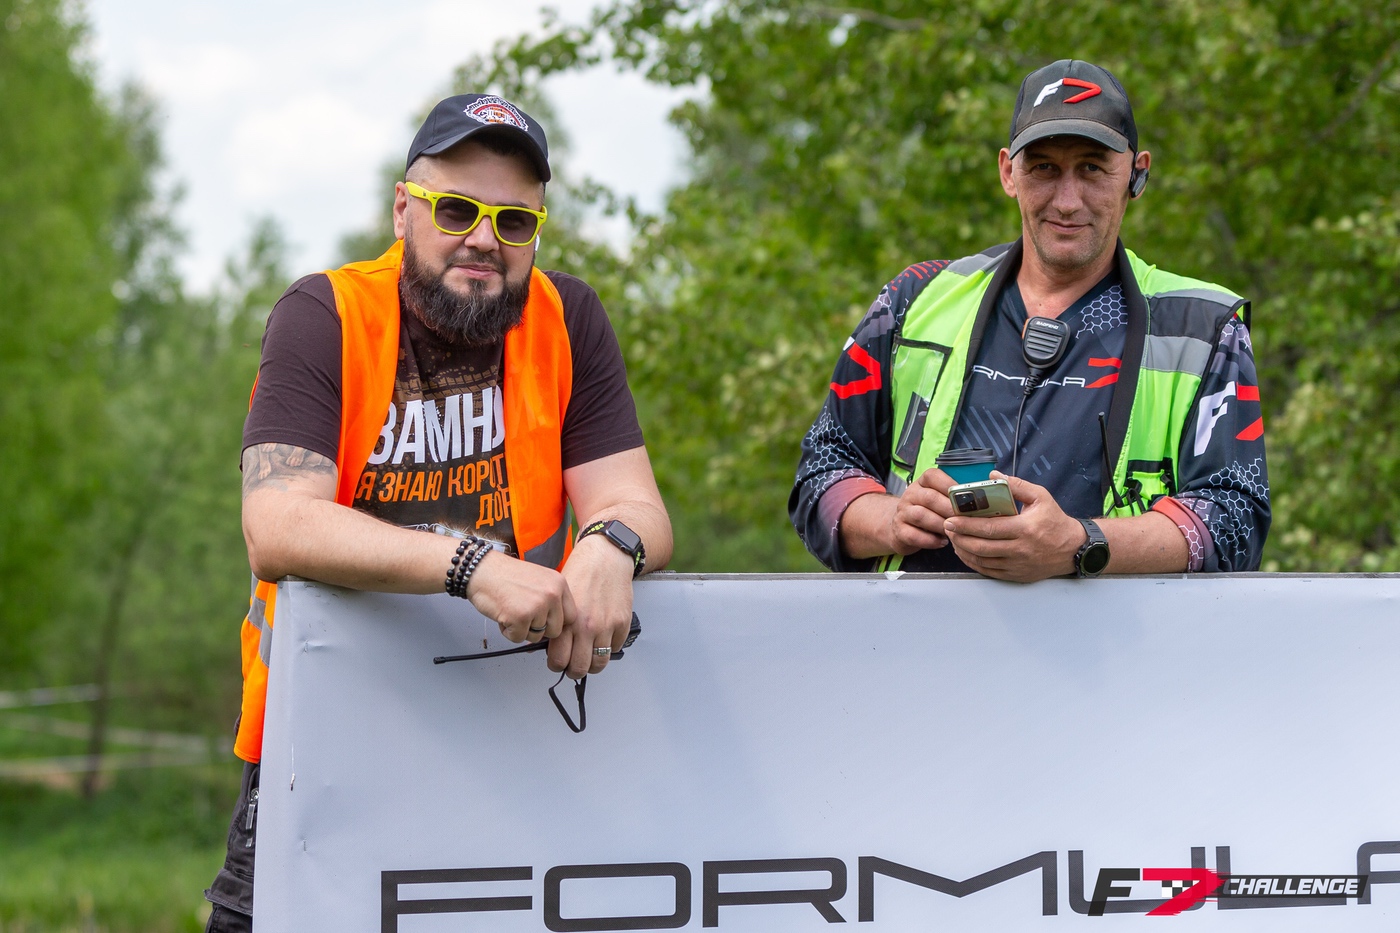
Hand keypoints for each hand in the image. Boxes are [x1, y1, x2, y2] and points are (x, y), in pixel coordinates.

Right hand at [466, 550, 576, 642]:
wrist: (481, 570)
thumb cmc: (506, 576)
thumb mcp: (539, 581)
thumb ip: (551, 600)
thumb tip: (557, 625)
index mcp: (559, 584)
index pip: (571, 616)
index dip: (556, 622)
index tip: (544, 620)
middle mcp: (552, 594)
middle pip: (556, 630)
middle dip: (538, 628)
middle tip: (523, 615)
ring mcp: (537, 606)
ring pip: (537, 636)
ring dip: (522, 630)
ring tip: (511, 611)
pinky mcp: (520, 618)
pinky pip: (519, 638)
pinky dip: (508, 632)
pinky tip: (503, 615)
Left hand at [552, 534, 635, 678]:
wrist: (606, 557)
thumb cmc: (582, 571)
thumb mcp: (561, 597)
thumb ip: (558, 622)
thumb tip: (554, 645)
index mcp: (567, 621)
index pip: (558, 660)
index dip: (556, 665)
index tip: (558, 663)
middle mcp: (586, 627)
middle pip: (579, 668)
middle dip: (574, 671)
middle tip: (573, 666)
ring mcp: (606, 627)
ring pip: (599, 664)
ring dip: (592, 665)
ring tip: (589, 659)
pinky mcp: (621, 623)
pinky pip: (614, 648)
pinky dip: (608, 647)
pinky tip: (602, 639)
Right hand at [888, 468, 958, 553]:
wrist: (901, 528)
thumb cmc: (928, 513)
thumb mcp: (938, 500)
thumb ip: (953, 498)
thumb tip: (978, 502)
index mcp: (921, 483)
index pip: (933, 476)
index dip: (950, 485)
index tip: (966, 497)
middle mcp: (910, 495)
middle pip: (929, 497)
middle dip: (950, 509)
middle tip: (965, 519)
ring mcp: (902, 513)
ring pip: (921, 516)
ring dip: (940, 525)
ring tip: (953, 532)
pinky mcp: (899, 531)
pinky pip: (914, 535)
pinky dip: (931, 540)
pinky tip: (942, 542)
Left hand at [943, 472, 1085, 581]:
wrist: (1073, 548)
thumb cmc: (1055, 521)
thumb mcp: (1041, 497)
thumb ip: (1017, 485)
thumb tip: (993, 475)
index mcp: (1025, 529)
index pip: (989, 528)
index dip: (967, 525)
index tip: (951, 519)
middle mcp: (1020, 550)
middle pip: (981, 547)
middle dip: (960, 537)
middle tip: (947, 527)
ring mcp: (1017, 565)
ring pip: (982, 561)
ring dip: (963, 551)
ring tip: (953, 539)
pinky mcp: (1016, 575)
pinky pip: (989, 571)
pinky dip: (973, 563)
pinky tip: (966, 553)